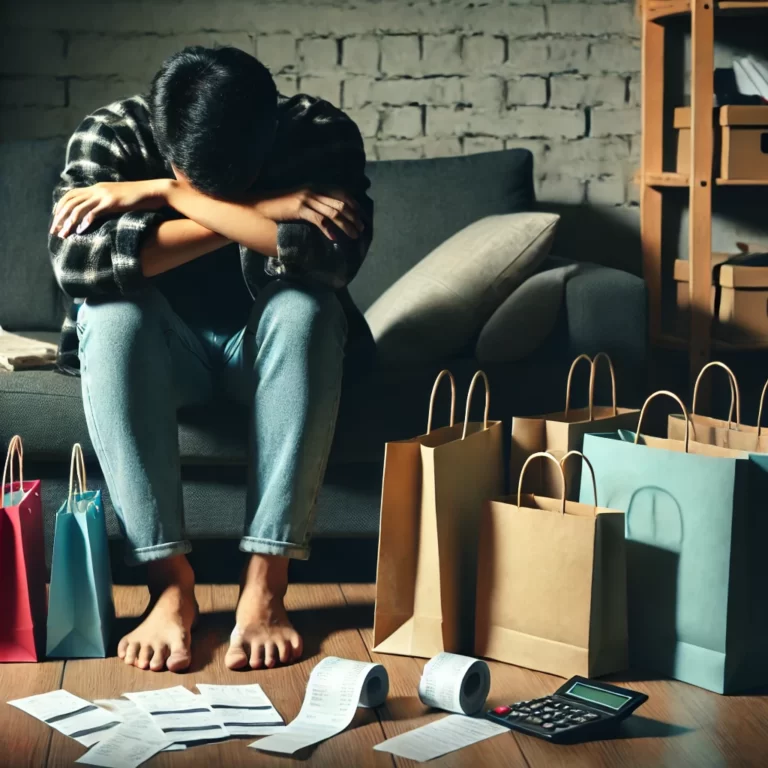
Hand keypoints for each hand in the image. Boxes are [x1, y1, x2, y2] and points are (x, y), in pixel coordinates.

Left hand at [50, 180, 169, 237]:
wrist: (154, 191)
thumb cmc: (139, 198)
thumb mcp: (118, 198)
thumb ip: (107, 203)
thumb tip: (99, 212)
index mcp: (98, 187)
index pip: (71, 194)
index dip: (60, 206)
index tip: (56, 218)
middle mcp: (97, 189)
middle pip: (70, 201)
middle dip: (59, 216)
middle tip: (54, 230)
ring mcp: (104, 195)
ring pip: (79, 208)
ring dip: (68, 222)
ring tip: (63, 234)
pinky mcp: (112, 202)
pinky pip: (94, 212)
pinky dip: (84, 221)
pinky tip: (80, 231)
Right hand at [253, 187, 364, 240]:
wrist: (261, 205)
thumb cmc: (281, 206)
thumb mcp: (302, 201)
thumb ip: (316, 204)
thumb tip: (332, 216)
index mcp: (316, 186)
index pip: (341, 193)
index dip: (354, 204)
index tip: (361, 216)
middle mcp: (313, 190)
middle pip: (340, 203)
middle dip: (354, 217)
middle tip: (361, 229)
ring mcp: (306, 198)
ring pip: (333, 212)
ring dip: (346, 225)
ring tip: (354, 235)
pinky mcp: (299, 208)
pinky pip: (318, 219)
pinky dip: (328, 229)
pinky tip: (335, 238)